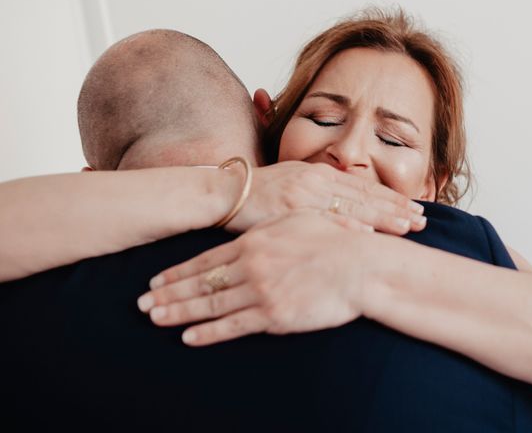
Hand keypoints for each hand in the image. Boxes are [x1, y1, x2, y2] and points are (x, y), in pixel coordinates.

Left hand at [137, 211, 374, 345]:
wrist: (360, 265)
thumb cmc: (334, 240)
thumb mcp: (297, 222)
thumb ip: (268, 231)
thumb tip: (251, 236)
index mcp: (254, 243)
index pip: (206, 260)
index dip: (178, 272)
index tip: (157, 280)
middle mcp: (250, 266)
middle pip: (200, 282)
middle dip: (168, 293)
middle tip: (142, 302)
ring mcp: (260, 292)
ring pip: (210, 305)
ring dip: (179, 312)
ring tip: (155, 318)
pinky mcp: (274, 316)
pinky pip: (233, 326)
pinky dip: (208, 333)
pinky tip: (188, 337)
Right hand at [225, 161, 425, 234]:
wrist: (224, 193)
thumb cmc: (259, 193)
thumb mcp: (294, 185)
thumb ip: (320, 192)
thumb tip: (347, 206)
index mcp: (319, 174)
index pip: (364, 187)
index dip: (391, 198)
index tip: (415, 207)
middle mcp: (316, 180)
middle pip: (365, 196)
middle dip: (396, 208)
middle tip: (423, 220)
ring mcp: (304, 194)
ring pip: (352, 207)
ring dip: (382, 218)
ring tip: (408, 227)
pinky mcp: (289, 209)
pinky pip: (323, 220)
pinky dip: (346, 228)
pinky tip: (367, 236)